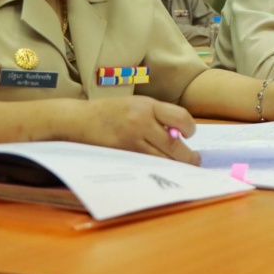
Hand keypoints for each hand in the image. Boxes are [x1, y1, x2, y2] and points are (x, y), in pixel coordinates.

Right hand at [65, 97, 198, 164]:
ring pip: (162, 159)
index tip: (190, 135)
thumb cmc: (111, 111)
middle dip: (188, 156)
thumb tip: (180, 135)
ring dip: (175, 165)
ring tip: (182, 167)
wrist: (79, 120)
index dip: (190, 129)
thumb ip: (158, 116)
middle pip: (174, 144)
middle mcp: (141, 122)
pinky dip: (158, 168)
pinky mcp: (122, 156)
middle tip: (194, 161)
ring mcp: (130, 141)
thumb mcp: (137, 104)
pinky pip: (146, 165)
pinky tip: (162, 169)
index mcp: (147, 106)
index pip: (180, 118)